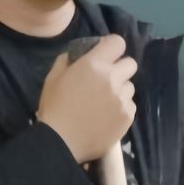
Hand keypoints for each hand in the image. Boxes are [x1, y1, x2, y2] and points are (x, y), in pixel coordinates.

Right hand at [38, 34, 135, 164]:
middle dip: (120, 68)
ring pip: (130, 87)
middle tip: (106, 79)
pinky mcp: (127, 117)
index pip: (118, 42)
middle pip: (130, 64)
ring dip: (120, 90)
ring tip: (105, 102)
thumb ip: (66, 61)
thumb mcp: (53, 78)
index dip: (112, 47)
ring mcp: (122, 99)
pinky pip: (130, 105)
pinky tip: (107, 116)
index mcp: (94, 64)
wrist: (61, 142)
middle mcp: (113, 78)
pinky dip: (121, 108)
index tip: (105, 54)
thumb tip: (76, 56)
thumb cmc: (54, 107)